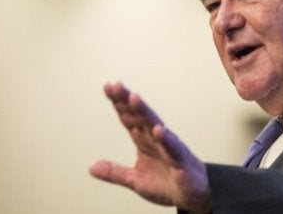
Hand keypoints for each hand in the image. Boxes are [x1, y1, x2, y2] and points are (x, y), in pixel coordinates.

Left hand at [89, 82, 211, 211]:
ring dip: (144, 112)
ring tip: (134, 98)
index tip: (108, 87)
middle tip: (116, 86)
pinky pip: (172, 148)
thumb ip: (114, 172)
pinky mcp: (180, 160)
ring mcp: (168, 147)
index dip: (119, 104)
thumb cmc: (167, 183)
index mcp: (144, 141)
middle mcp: (155, 139)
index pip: (129, 118)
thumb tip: (91, 167)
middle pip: (139, 116)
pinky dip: (165, 139)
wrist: (191, 196)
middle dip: (127, 101)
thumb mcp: (134, 180)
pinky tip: (158, 130)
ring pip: (154, 126)